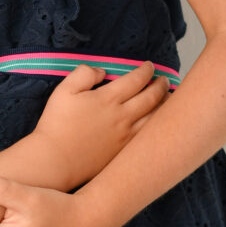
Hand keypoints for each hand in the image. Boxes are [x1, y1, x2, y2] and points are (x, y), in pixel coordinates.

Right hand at [27, 59, 170, 189]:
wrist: (56, 160)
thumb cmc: (56, 124)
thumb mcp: (64, 90)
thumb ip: (84, 74)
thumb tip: (102, 71)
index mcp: (109, 98)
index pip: (136, 79)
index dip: (146, 70)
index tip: (149, 66)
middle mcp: (123, 116)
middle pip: (152, 97)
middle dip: (161, 85)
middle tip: (165, 79)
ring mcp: (126, 137)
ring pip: (156, 118)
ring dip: (166, 105)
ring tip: (169, 99)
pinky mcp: (124, 153)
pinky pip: (149, 137)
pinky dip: (158, 126)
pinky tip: (158, 123)